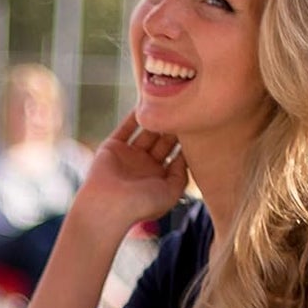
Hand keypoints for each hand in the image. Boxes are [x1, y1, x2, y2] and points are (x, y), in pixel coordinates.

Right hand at [75, 112, 189, 234]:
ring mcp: (129, 156)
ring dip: (158, 119)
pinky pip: (126, 127)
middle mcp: (145, 167)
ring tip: (169, 104)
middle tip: (186, 111)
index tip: (198, 128)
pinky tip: (147, 102)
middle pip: (163, 142)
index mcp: (159, 180)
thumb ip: (182, 174)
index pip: (176, 156)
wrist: (109, 205)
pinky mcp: (112, 147)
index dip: (187, 143)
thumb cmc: (142, 204)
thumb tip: (185, 154)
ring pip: (147, 133)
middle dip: (174, 128)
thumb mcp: (171, 193)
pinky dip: (135, 115)